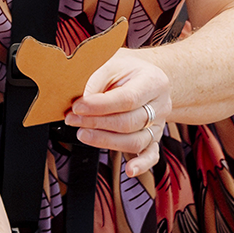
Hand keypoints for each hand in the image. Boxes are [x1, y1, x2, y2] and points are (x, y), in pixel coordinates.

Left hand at [67, 49, 169, 177]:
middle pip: (129, 122)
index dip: (100, 106)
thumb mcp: (112, 62)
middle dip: (96, 123)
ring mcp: (159, 124)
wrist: (144, 76)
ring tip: (82, 134)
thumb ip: (97, 79)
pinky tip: (129, 169)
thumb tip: (82, 101)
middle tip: (72, 119)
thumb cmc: (126, 69)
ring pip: (136, 141)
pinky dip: (141, 164)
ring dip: (105, 141)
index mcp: (153, 81)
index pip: (127, 99)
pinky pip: (151, 155)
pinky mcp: (154, 138)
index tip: (77, 107)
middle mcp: (161, 104)